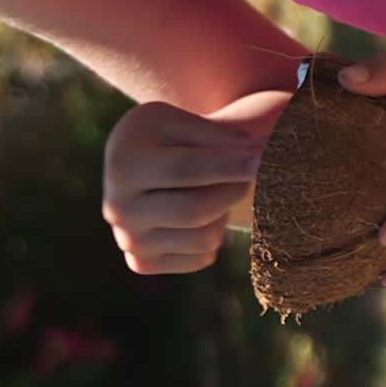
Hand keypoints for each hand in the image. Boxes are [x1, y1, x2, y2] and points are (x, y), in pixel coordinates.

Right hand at [103, 101, 263, 274]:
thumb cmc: (164, 138)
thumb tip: (268, 154)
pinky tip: (199, 214)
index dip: (229, 165)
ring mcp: (128, 240)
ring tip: (215, 190)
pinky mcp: (142, 263)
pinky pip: (201, 257)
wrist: (134, 167)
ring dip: (224, 212)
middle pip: (195, 210)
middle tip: (253, 171)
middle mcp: (117, 208)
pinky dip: (213, 235)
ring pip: (204, 239)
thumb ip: (221, 137)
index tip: (266, 158)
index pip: (184, 169)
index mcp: (124, 164)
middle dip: (234, 189)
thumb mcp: (182, 123)